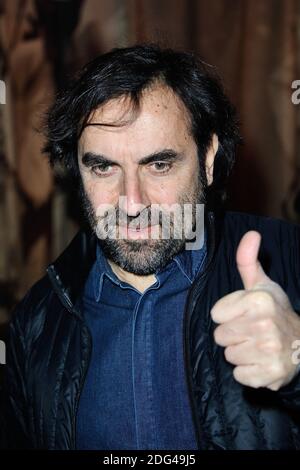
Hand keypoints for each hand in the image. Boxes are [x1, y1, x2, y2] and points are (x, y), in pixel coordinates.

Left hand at [211, 230, 299, 390]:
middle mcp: (265, 325)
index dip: (228, 314)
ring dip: (240, 352)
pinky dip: (248, 371)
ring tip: (257, 344)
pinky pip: (239, 375)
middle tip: (251, 330)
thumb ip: (248, 260)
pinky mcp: (270, 375)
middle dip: (233, 334)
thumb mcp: (261, 284)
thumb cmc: (274, 310)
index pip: (216, 315)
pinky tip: (261, 361)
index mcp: (259, 301)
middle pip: (220, 336)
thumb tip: (251, 233)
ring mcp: (269, 351)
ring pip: (228, 356)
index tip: (245, 313)